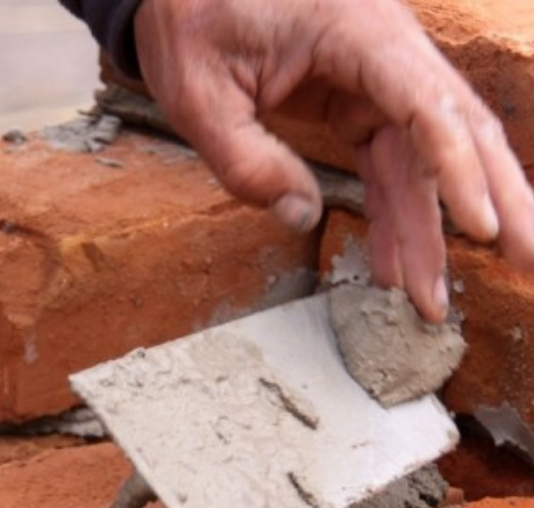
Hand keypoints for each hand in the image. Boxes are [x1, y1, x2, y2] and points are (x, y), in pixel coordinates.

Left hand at [133, 0, 533, 321]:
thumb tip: (301, 218)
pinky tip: (400, 265)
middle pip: (456, 129)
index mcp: (354, 32)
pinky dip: (394, 212)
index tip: (480, 228)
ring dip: (438, 228)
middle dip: (494, 202)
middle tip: (526, 264)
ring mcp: (377, 76)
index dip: (458, 170)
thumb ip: (245, 159)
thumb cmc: (191, 21)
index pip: (426, 104)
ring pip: (427, 157)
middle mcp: (384, 50)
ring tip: (443, 297)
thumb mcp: (197, 95)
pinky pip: (390, 161)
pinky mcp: (359, 99)